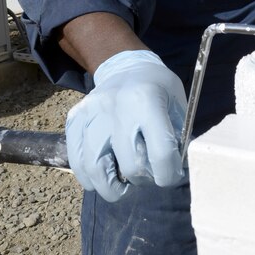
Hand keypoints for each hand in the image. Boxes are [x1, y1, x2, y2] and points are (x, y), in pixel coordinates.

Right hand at [66, 50, 186, 202]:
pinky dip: (88, 177)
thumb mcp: (178, 104)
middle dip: (143, 179)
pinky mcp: (75, 119)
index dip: (169, 174)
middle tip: (147, 174)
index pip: (161, 153)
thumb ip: (179, 137)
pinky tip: (102, 176)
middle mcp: (116, 106)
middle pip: (130, 165)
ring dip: (111, 188)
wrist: (126, 67)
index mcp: (147, 100)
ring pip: (95, 168)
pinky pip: (76, 160)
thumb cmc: (157, 88)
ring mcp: (92, 113)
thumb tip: (176, 171)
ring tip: (122, 187)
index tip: (170, 175)